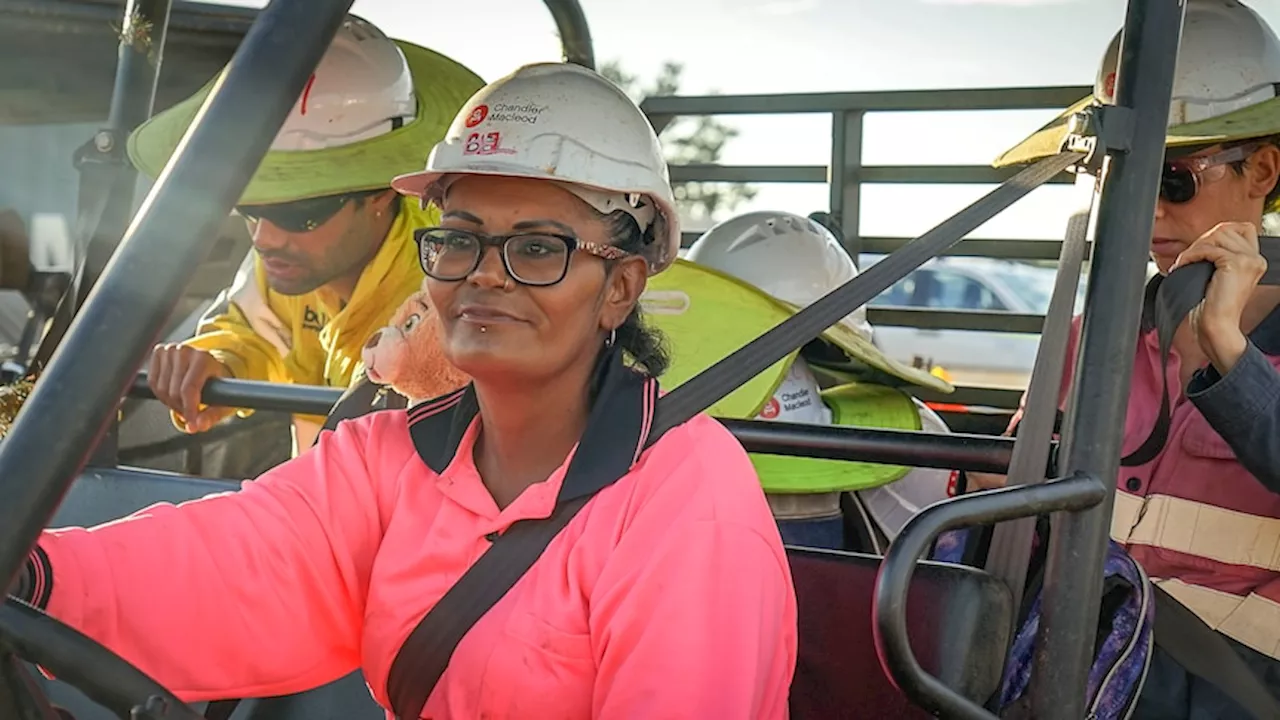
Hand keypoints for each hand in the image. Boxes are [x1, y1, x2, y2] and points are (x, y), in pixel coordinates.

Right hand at [148, 344, 233, 432]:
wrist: (209, 365)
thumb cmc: (216, 383)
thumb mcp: (221, 400)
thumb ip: (212, 416)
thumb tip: (197, 426)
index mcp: (203, 358)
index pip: (189, 389)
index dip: (188, 410)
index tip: (191, 424)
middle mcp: (185, 351)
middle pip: (173, 391)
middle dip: (181, 408)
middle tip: (189, 413)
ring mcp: (170, 350)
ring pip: (161, 389)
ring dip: (170, 403)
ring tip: (182, 403)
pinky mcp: (159, 351)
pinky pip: (152, 382)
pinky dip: (160, 394)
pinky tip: (172, 394)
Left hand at [1172, 221, 1264, 373]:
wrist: (1218, 328)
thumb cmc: (1213, 308)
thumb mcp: (1218, 276)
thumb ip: (1218, 256)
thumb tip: (1201, 241)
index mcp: (1254, 260)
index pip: (1239, 228)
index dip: (1216, 234)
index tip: (1198, 251)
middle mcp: (1256, 258)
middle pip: (1225, 229)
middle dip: (1201, 241)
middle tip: (1187, 259)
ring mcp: (1249, 260)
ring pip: (1216, 236)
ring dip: (1194, 248)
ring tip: (1184, 264)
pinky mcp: (1235, 264)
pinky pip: (1207, 249)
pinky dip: (1189, 256)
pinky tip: (1181, 267)